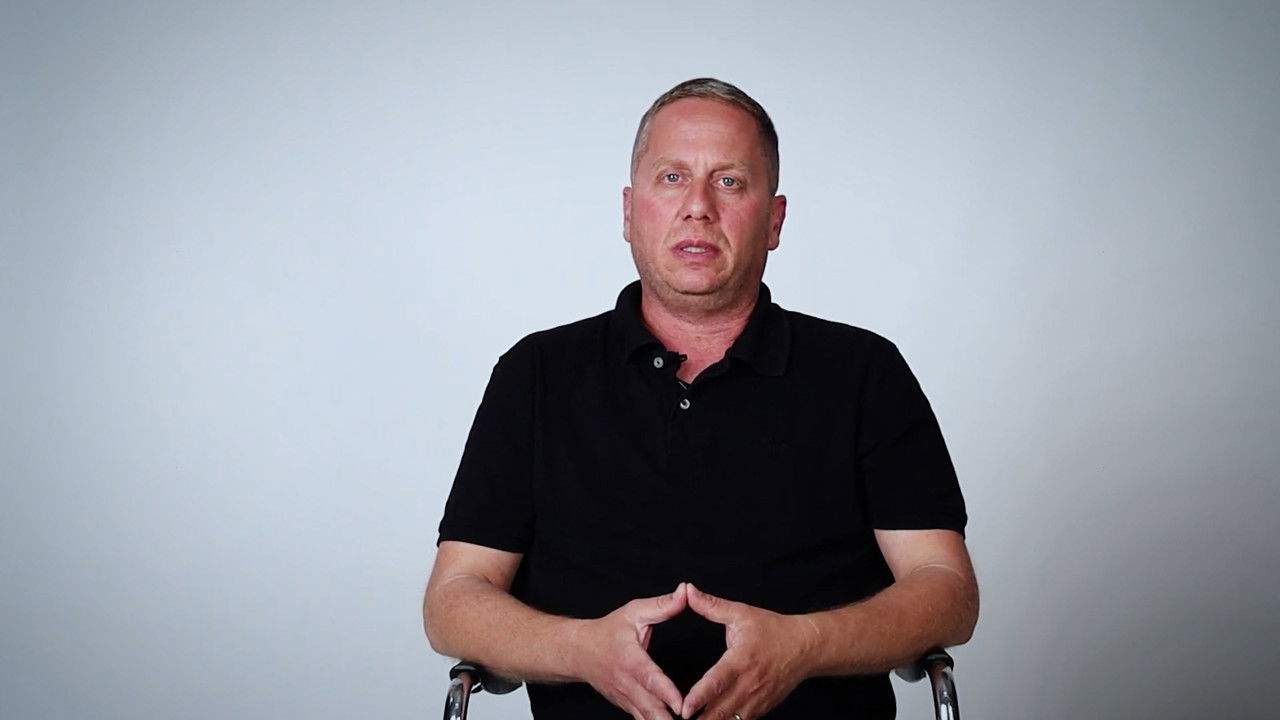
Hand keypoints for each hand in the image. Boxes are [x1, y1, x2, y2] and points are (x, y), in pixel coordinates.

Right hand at [572, 583, 689, 719]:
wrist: (578, 652)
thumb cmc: (608, 631)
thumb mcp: (634, 612)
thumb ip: (662, 605)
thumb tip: (685, 592)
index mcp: (630, 659)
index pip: (650, 678)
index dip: (666, 693)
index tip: (682, 705)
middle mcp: (626, 683)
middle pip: (649, 708)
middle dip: (666, 719)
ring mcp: (625, 698)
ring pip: (646, 718)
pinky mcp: (627, 706)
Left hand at [680, 584, 817, 719]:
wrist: (805, 647)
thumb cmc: (772, 629)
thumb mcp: (741, 613)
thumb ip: (711, 605)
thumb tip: (687, 591)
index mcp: (740, 660)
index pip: (717, 683)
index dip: (699, 697)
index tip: (683, 709)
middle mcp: (748, 684)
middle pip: (721, 711)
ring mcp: (757, 700)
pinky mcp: (762, 708)